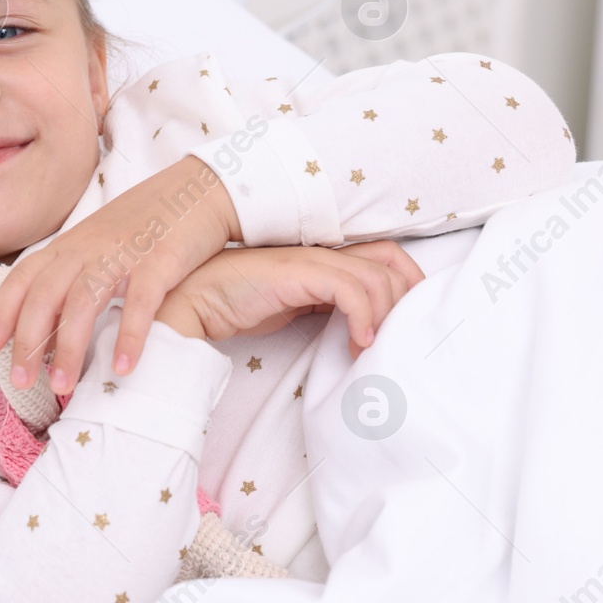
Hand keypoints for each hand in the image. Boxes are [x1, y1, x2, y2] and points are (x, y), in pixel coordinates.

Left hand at [0, 155, 242, 394]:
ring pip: (84, 301)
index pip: (23, 276)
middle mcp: (89, 246)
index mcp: (71, 243)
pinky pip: (140, 302)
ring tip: (62, 387)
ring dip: (69, 347)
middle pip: (46, 294)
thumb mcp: (101, 241)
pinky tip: (123, 368)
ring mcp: (123, 251)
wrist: (202, 189)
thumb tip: (52, 324)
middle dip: (28, 340)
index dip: (1, 310)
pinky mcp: (160, 260)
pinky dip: (129, 336)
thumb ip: (75, 273)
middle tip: (20, 382)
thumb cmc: (149, 223)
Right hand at [153, 241, 425, 360]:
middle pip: (390, 262)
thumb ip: (327, 308)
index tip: (408, 323)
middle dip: (404, 302)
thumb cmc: (239, 305)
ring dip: (384, 317)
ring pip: (376, 277)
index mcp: (325, 257)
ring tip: (369, 349)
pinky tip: (356, 344)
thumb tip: (362, 331)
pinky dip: (363, 318)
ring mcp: (311, 259)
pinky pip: (350, 290)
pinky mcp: (298, 273)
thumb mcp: (296, 307)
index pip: (386, 256)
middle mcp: (323, 252)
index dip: (408, 284)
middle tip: (395, 340)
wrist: (195, 300)